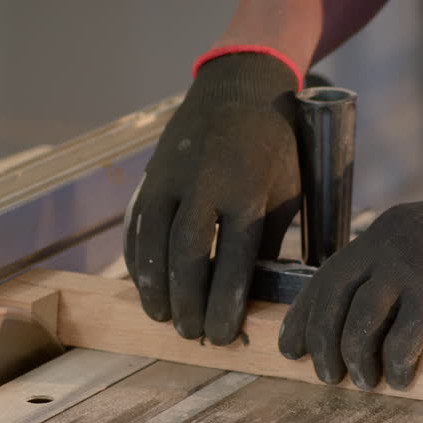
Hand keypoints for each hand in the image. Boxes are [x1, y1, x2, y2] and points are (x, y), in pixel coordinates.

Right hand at [125, 53, 300, 344]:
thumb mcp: (287, 190)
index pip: (232, 260)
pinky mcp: (152, 173)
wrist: (240, 86)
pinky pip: (136, 222)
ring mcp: (171, 176)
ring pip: (152, 240)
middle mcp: (204, 184)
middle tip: (190, 333)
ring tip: (162, 316)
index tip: (221, 335)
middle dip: (186, 300)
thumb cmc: (274, 147)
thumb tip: (260, 297)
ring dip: (153, 284)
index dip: (223, 303)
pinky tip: (142, 282)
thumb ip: (271, 240)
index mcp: (246, 190)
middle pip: (186, 254)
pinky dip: (135, 256)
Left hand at [279, 177, 422, 388]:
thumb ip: (396, 266)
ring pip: (360, 325)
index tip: (291, 347)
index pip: (324, 277)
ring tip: (364, 383)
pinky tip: (401, 382)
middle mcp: (386, 247)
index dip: (304, 317)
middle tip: (325, 376)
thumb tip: (366, 316)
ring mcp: (412, 269)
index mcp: (380, 233)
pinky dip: (396, 368)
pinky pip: (403, 342)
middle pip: (332, 302)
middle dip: (321, 344)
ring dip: (355, 362)